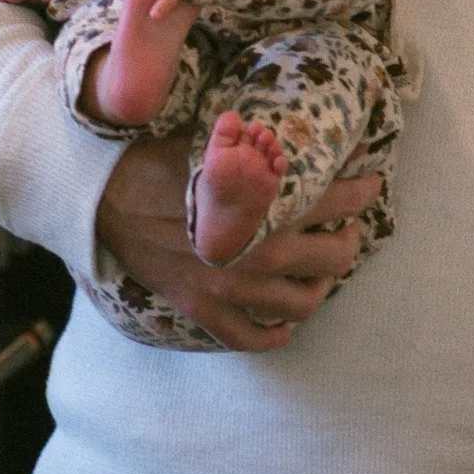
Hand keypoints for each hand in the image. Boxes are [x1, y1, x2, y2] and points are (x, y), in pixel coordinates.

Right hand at [95, 132, 383, 352]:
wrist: (101, 197)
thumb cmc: (156, 161)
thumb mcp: (214, 144)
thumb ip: (257, 148)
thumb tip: (285, 135)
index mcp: (265, 205)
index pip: (338, 200)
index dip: (364, 191)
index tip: (372, 184)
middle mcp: (259, 252)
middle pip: (335, 258)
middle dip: (348, 240)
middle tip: (346, 230)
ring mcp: (233, 289)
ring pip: (303, 303)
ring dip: (320, 287)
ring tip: (320, 273)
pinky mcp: (206, 311)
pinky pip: (254, 338)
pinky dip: (276, 335)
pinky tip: (284, 326)